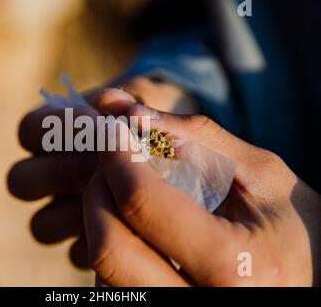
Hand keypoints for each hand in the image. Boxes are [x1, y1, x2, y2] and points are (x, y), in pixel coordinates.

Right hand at [7, 77, 188, 267]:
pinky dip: (101, 238)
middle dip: (62, 171)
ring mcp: (64, 213)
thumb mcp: (148, 105)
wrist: (175, 151)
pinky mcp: (86, 243)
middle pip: (20, 181)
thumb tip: (114, 104)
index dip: (57, 127)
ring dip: (76, 211)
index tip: (100, 124)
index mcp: (53, 135)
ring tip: (118, 195)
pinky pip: (76, 252)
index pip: (28, 130)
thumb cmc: (150, 123)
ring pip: (41, 224)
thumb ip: (133, 102)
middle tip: (102, 165)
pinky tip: (131, 222)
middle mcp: (49, 176)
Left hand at [83, 90, 320, 285]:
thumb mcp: (260, 173)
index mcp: (233, 266)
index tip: (114, 130)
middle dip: (97, 191)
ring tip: (125, 189)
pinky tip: (134, 222)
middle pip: (109, 247)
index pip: (142, 204)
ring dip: (101, 217)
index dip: (117, 157)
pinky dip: (113, 244)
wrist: (315, 279)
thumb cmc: (298, 226)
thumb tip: (128, 109)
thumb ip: (196, 136)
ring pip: (104, 270)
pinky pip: (113, 285)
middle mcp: (200, 303)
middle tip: (112, 161)